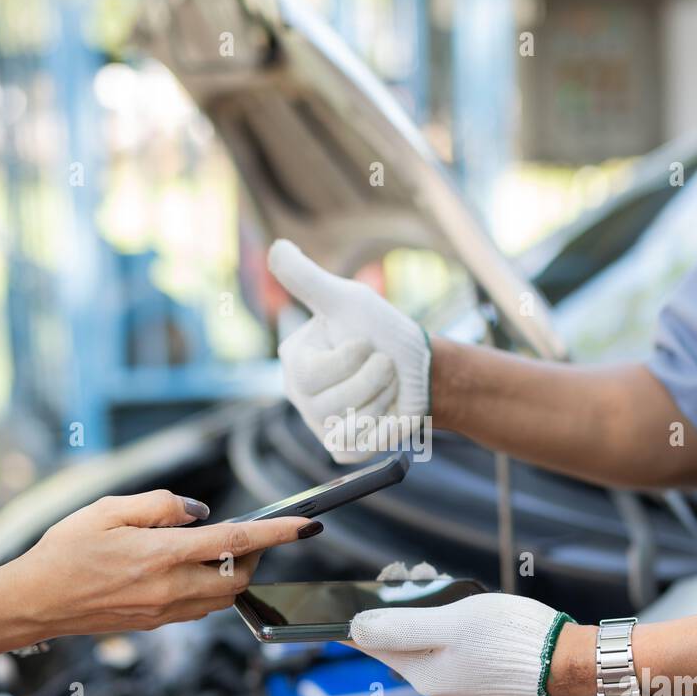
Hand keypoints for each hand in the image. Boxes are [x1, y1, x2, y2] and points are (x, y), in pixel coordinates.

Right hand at [8, 490, 315, 638]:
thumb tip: (200, 512)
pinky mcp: (159, 624)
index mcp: (161, 556)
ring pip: (226, 596)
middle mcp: (170, 589)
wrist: (36, 602)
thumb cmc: (66, 551)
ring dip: (235, 574)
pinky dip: (212, 588)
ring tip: (219, 550)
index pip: (236, 543)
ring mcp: (166, 612)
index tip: (307, 525)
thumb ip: (160, 505)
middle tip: (249, 532)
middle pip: (241, 575)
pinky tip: (193, 570)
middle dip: (257, 554)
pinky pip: (203, 607)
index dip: (277, 533)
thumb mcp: (108, 509)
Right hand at [268, 239, 430, 461]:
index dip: (352, 358)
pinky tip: (386, 412)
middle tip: (384, 364)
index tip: (366, 343)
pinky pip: (359, 446)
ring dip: (383, 399)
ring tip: (386, 385)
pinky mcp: (343, 447)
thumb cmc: (383, 330)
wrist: (420, 368)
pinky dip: (383, 428)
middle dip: (375, 379)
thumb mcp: (347, 299)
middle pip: (333, 403)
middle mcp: (301, 395)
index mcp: (294, 361)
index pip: (313, 374)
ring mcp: (320, 425)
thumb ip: (308, 279)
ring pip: (350, 425)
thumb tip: (275, 248)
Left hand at [350, 591, 567, 695]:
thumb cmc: (512, 640)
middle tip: (404, 577)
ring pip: (423, 643)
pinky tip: (456, 607)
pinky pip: (445, 648)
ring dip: (421, 614)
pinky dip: (443, 625)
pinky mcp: (477, 676)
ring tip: (429, 583)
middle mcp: (436, 686)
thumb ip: (402, 627)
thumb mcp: (451, 624)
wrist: (566, 660)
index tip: (356, 596)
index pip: (373, 646)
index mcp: (423, 675)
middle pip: (398, 643)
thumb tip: (357, 628)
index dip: (361, 619)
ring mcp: (457, 684)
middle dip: (396, 609)